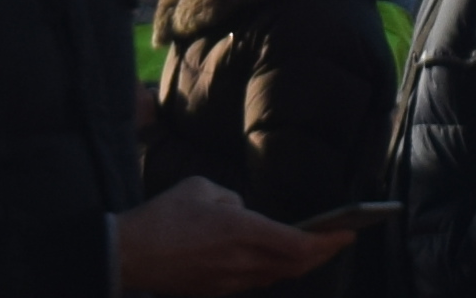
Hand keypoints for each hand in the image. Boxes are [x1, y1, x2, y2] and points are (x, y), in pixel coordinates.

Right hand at [109, 180, 350, 291]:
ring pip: (275, 277)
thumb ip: (233, 200)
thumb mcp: (202, 188)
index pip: (297, 244)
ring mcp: (228, 281)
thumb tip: (245, 213)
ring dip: (298, 264)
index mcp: (241, 231)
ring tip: (314, 249)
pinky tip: (275, 260)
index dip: (327, 242)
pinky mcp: (214, 291)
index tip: (348, 234)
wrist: (127, 255)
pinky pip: (253, 282)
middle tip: (340, 241)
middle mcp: (241, 261)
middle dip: (322, 254)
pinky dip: (272, 271)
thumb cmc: (163, 216)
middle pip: (294, 265)